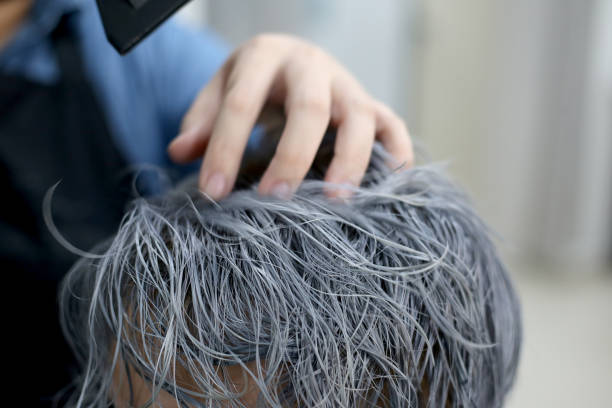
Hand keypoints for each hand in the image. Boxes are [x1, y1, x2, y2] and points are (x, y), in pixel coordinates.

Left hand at [168, 34, 412, 199]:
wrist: (294, 58)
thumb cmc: (254, 82)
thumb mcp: (220, 90)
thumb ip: (200, 120)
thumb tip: (178, 153)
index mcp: (265, 56)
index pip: (242, 102)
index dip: (225, 149)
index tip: (212, 194)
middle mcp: (311, 66)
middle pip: (310, 108)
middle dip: (292, 156)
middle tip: (274, 199)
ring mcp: (347, 84)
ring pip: (361, 118)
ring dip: (350, 160)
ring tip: (334, 202)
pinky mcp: (371, 103)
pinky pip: (394, 125)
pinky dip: (397, 153)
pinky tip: (387, 186)